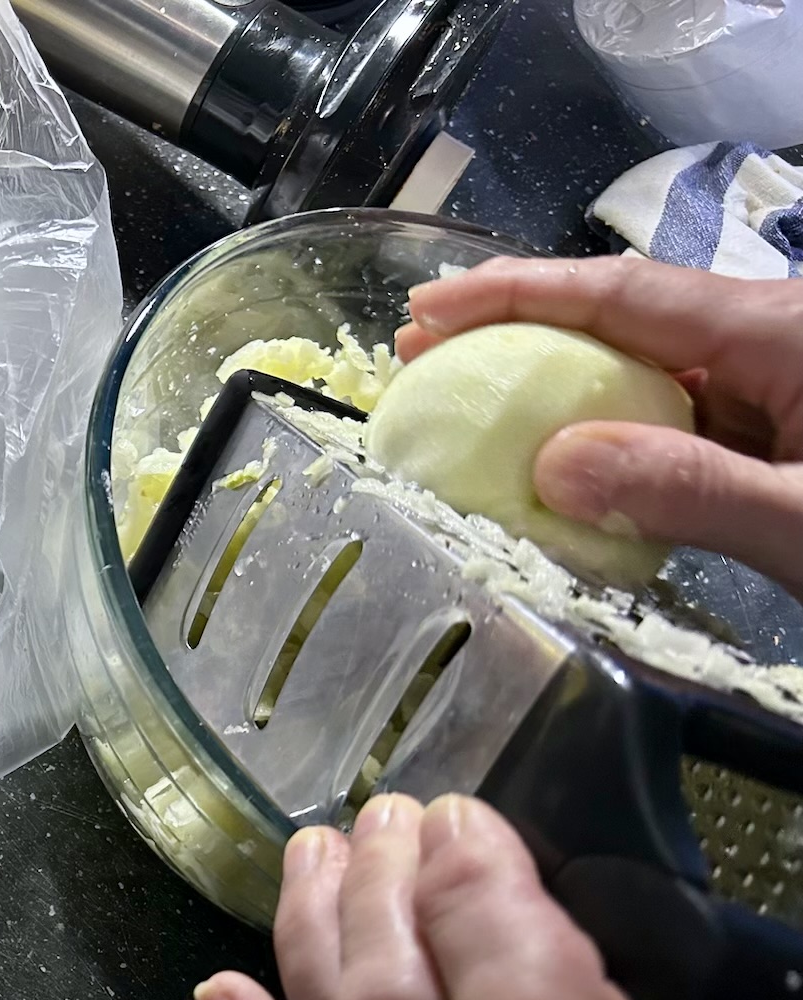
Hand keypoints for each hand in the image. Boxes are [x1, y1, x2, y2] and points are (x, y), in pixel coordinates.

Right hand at [397, 256, 802, 595]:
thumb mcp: (799, 520)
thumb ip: (689, 489)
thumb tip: (553, 468)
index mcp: (779, 330)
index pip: (623, 293)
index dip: (517, 294)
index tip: (428, 308)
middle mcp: (768, 337)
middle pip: (622, 317)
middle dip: (515, 328)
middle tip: (419, 352)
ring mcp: (772, 382)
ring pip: (641, 366)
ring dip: (553, 384)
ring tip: (466, 398)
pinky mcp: (773, 426)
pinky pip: (670, 416)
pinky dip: (601, 432)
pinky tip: (554, 456)